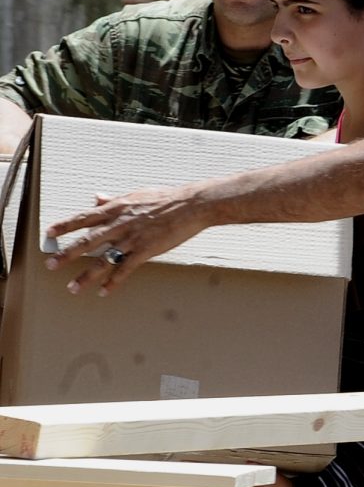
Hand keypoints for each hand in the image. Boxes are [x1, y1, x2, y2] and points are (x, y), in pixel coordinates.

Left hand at [45, 186, 206, 294]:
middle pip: (87, 241)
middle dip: (66, 254)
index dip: (65, 225)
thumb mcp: (136, 194)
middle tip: (50, 264)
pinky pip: (125, 269)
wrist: (191, 205)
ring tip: (72, 287)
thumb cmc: (167, 198)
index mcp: (116, 209)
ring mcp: (132, 239)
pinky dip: (113, 282)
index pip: (83, 217)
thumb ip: (114, 200)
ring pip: (103, 260)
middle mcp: (119, 224)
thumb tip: (97, 198)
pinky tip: (103, 292)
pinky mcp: (146, 251)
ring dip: (86, 275)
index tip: (49, 234)